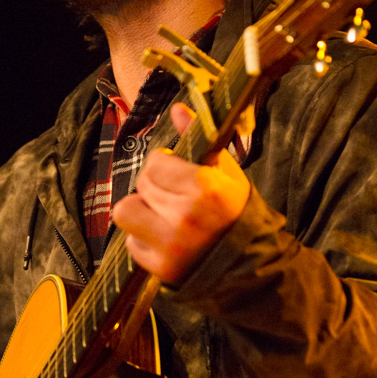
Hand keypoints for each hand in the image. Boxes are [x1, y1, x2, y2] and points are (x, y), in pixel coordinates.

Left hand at [112, 103, 249, 284]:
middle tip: (172, 197)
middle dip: (153, 187)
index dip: (163, 165)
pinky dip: (142, 240)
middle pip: (141, 184)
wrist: (251, 266)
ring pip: (125, 211)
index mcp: (205, 187)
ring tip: (161, 216)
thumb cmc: (237, 214)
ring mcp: (171, 244)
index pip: (155, 162)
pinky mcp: (160, 268)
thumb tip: (177, 109)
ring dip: (139, 211)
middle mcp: (185, 215)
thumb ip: (199, 139)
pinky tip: (164, 240)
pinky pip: (130, 243)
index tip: (176, 173)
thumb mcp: (227, 173)